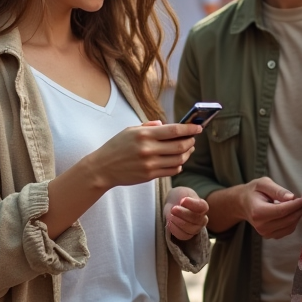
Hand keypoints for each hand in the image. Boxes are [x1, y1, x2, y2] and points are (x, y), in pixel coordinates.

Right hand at [85, 121, 200, 189]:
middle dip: (191, 141)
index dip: (189, 129)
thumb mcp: (130, 130)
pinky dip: (179, 165)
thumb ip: (149, 126)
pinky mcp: (150, 176)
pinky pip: (172, 171)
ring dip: (187, 154)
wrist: (102, 168)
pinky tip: (178, 161)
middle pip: (180, 145)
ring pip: (179, 159)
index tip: (198, 127)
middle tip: (193, 139)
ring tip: (187, 149)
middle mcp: (148, 149)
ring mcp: (150, 164)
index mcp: (144, 134)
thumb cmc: (116, 147)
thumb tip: (165, 124)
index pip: (174, 130)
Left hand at [164, 186, 208, 240]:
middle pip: (196, 219)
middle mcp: (201, 218)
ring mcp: (195, 228)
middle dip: (183, 214)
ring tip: (171, 216)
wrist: (173, 203)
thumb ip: (184, 195)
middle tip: (174, 209)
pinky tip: (169, 223)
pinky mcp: (187, 234)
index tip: (183, 200)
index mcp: (202, 206)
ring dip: (179, 222)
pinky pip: (183, 236)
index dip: (192, 204)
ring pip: (191, 229)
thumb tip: (182, 201)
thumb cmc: (179, 197)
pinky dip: (175, 230)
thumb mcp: (183, 192)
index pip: (202, 206)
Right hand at [243, 177, 301, 238]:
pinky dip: (294, 220)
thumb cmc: (254, 191)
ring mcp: (265, 233)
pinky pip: (288, 230)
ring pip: (290, 226)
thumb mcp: (263, 183)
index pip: (283, 210)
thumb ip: (277, 190)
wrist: (243, 203)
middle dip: (301, 208)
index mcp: (258, 212)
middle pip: (288, 219)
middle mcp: (261, 226)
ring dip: (299, 214)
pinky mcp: (270, 236)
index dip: (298, 204)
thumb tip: (292, 197)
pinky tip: (295, 210)